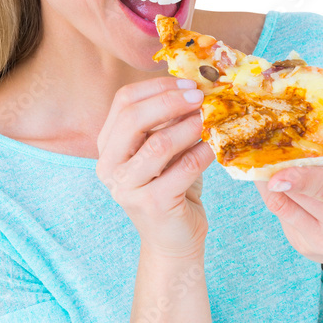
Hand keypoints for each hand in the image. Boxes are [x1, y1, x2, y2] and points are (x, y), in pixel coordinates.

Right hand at [95, 76, 215, 256]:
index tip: (188, 83)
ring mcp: (127, 188)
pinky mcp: (152, 205)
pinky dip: (203, 152)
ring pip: (158, 144)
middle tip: (201, 97)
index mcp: (108, 146)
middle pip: (134, 118)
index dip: (157, 86)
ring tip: (210, 120)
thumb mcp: (165, 150)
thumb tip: (194, 85)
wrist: (174, 240)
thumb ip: (168, 122)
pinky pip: (183, 168)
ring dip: (189, 127)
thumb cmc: (172, 188)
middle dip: (171, 101)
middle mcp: (109, 166)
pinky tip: (215, 147)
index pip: (123, 101)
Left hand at [255, 150, 322, 266]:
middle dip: (276, 172)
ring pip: (283, 206)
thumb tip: (295, 134)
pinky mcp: (304, 248)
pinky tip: (278, 185)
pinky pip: (282, 216)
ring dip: (268, 184)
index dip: (299, 179)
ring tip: (260, 164)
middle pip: (299, 195)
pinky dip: (277, 197)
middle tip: (259, 148)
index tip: (274, 175)